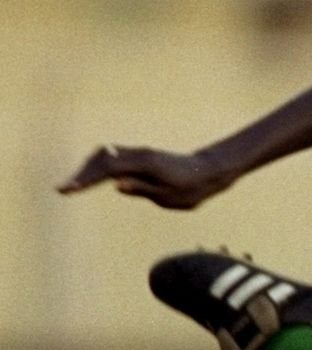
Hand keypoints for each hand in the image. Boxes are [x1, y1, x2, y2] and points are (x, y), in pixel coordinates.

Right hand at [57, 145, 232, 210]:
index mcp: (146, 164)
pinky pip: (114, 157)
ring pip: (106, 155)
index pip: (108, 170)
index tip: (68, 189)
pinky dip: (98, 165)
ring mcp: (140, 153)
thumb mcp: (170, 197)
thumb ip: (143, 190)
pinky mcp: (140, 155)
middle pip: (102, 160)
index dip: (86, 179)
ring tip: (73, 184)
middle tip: (63, 189)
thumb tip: (117, 184)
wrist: (210, 171)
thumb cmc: (193, 188)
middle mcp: (140, 154)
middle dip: (81, 173)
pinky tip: (90, 176)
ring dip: (88, 168)